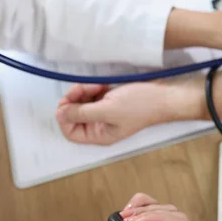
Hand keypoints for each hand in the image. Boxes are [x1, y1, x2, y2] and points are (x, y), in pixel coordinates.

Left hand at [56, 82, 179, 144]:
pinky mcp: (109, 102)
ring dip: (83, 93)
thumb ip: (82, 113)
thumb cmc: (139, 105)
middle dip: (75, 101)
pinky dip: (92, 89)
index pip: (70, 131)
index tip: (68, 101)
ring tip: (96, 86)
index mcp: (99, 135)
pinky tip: (101, 85)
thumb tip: (59, 114)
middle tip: (83, 88)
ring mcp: (104, 113)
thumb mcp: (108, 110)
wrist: (162, 95)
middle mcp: (100, 126)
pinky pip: (91, 97)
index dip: (65, 116)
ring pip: (81, 104)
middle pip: (73, 116)